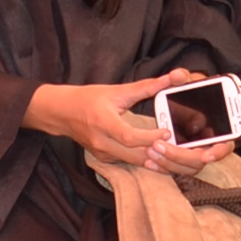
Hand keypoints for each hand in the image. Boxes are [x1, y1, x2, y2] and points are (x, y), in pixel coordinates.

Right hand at [23, 70, 202, 174]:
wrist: (62, 113)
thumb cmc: (89, 98)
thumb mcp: (117, 90)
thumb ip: (146, 86)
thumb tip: (172, 77)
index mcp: (104, 122)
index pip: (129, 136)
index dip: (149, 137)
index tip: (167, 131)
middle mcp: (101, 142)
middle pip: (134, 154)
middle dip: (157, 153)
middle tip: (179, 148)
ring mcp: (102, 153)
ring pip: (132, 162)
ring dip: (153, 159)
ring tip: (174, 155)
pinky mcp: (103, 159)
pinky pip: (127, 162)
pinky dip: (143, 160)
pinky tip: (159, 157)